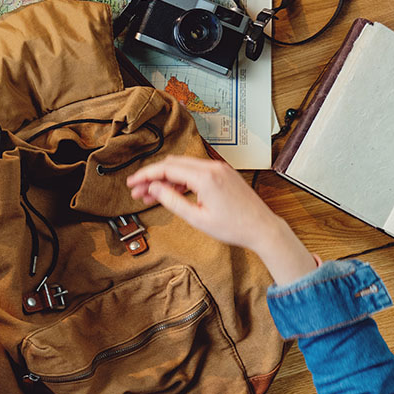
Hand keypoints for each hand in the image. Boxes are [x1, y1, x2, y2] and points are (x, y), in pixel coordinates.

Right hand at [127, 156, 316, 284]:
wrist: (262, 228)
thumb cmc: (234, 227)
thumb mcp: (197, 219)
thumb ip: (172, 201)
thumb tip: (154, 188)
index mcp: (205, 178)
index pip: (166, 169)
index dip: (145, 176)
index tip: (132, 183)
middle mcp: (212, 167)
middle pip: (172, 164)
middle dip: (152, 176)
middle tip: (138, 191)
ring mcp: (219, 168)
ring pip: (183, 166)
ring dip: (166, 178)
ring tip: (151, 194)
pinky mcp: (223, 173)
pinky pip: (196, 170)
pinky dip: (180, 179)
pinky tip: (172, 192)